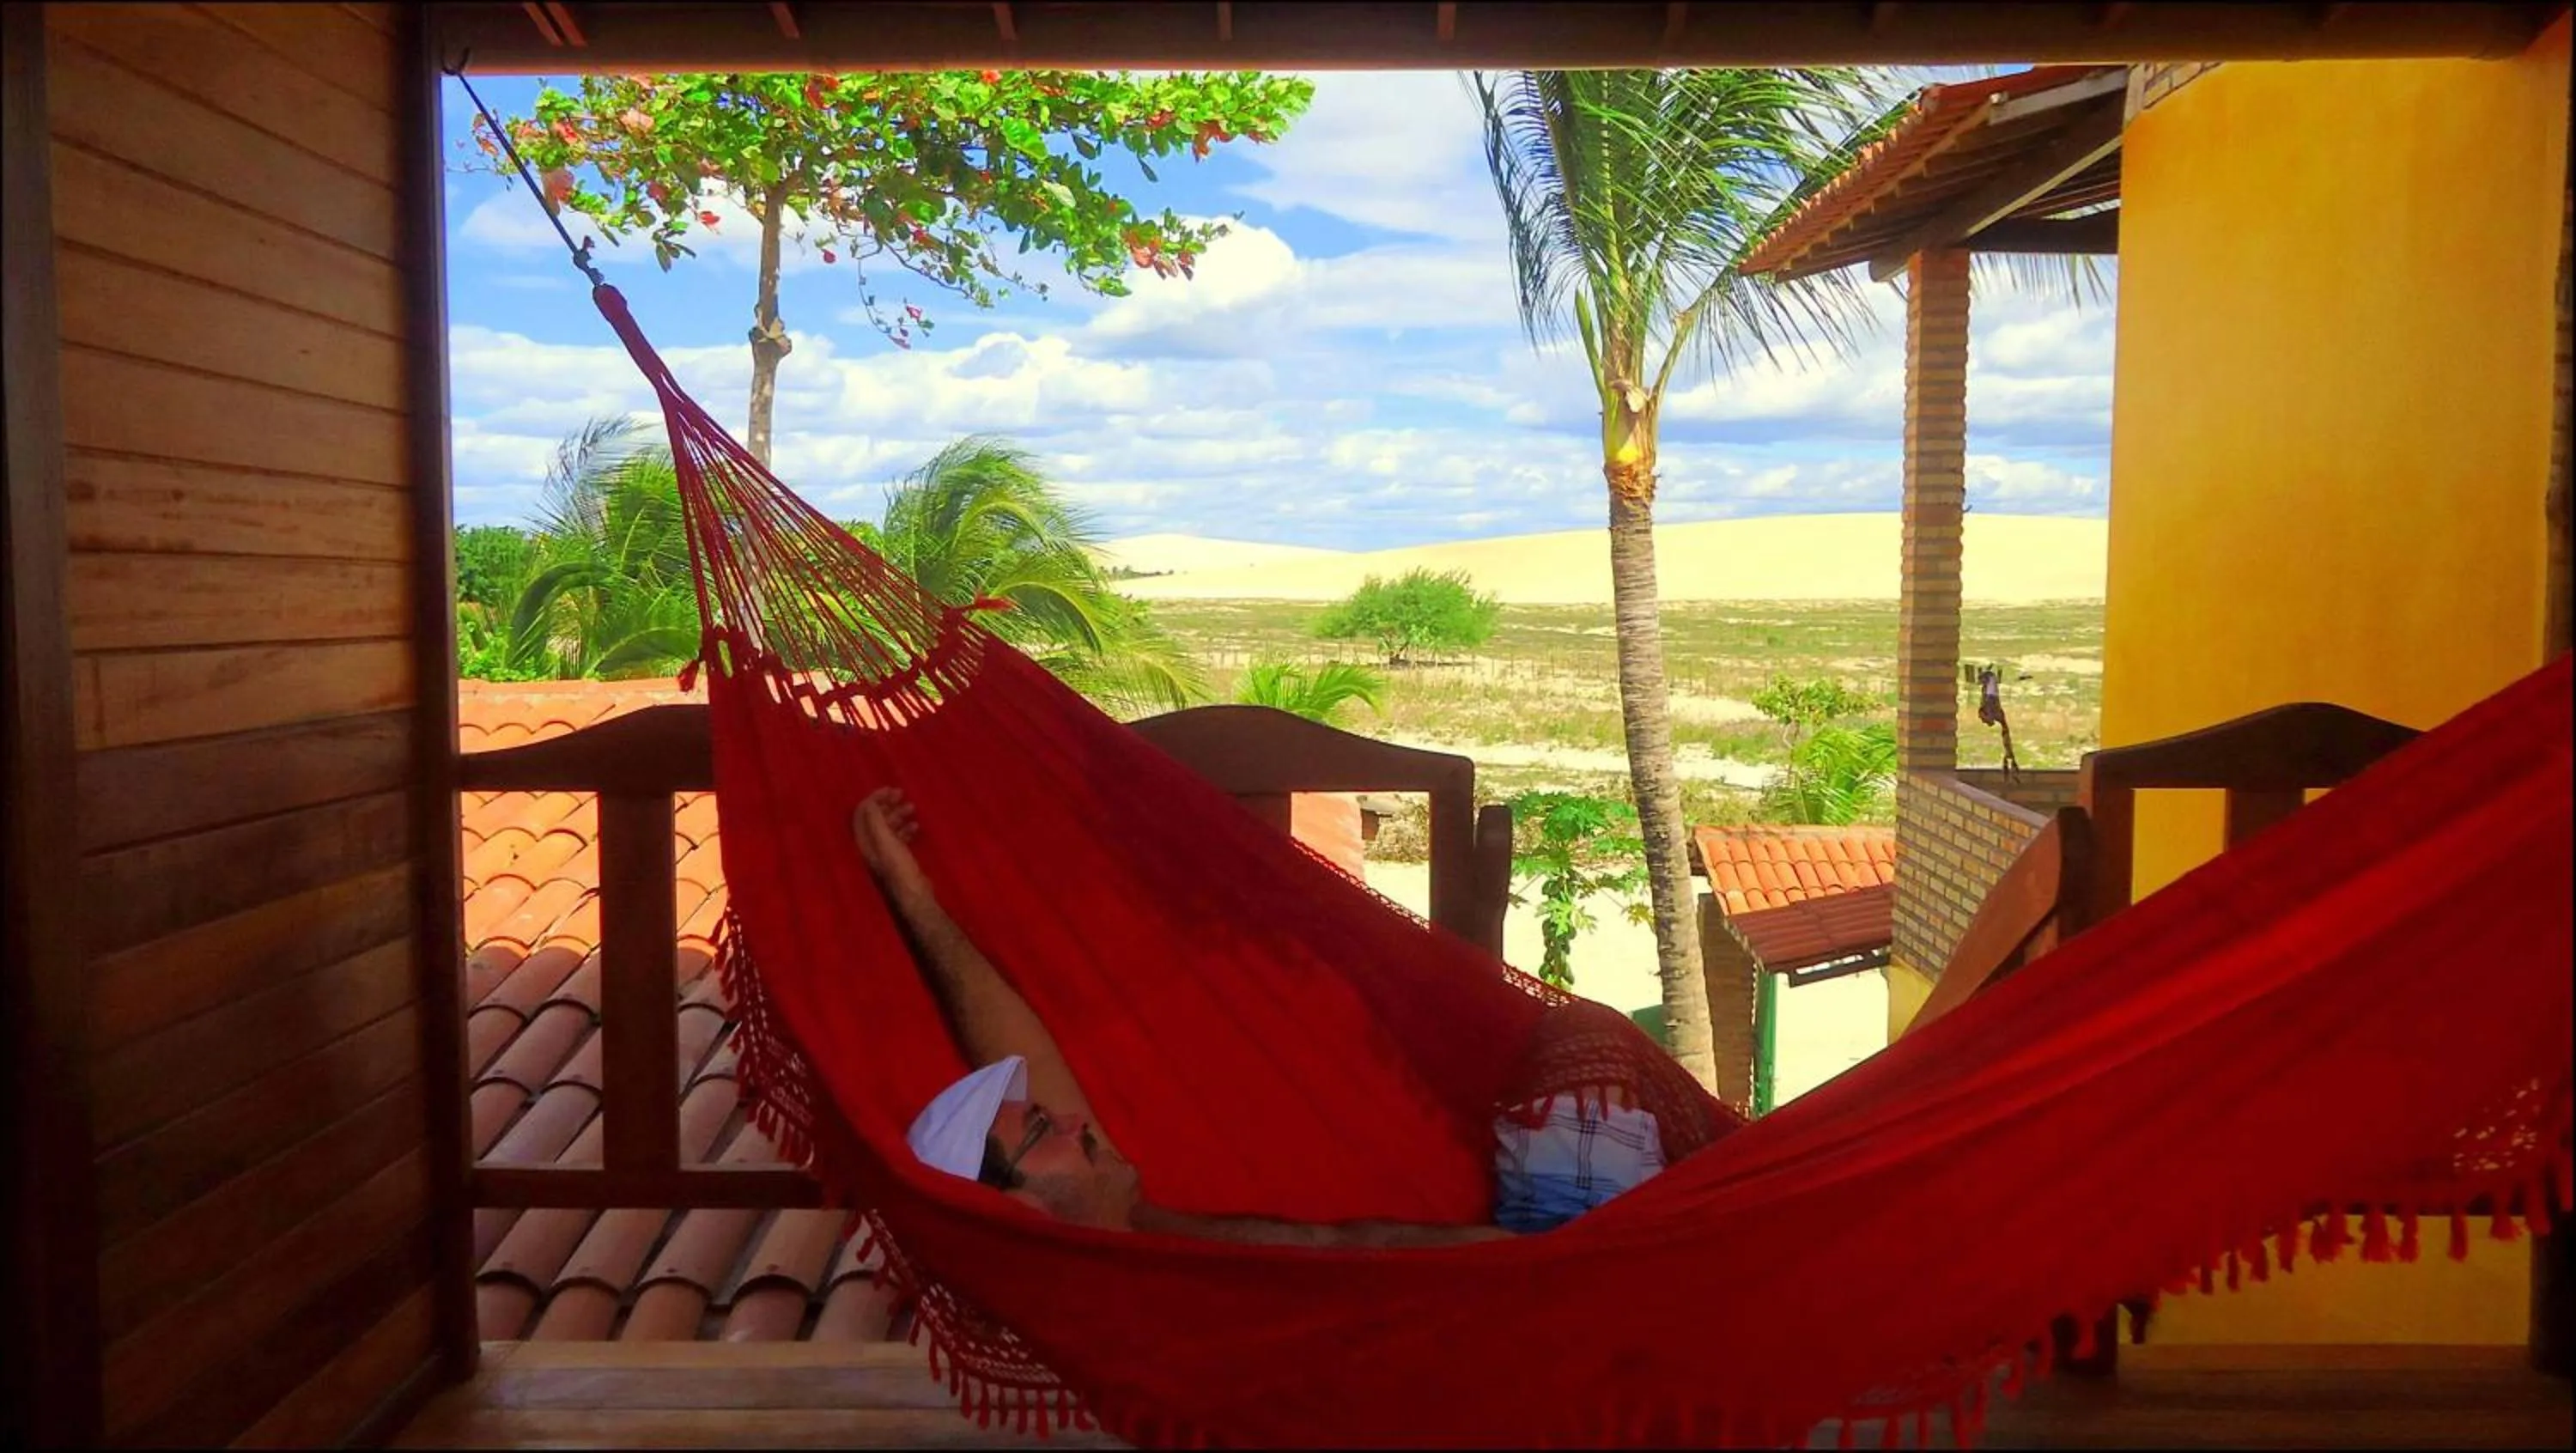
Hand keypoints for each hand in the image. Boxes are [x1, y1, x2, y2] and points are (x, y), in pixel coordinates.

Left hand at [853, 787, 934, 905]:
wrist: (914, 896)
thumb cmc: (898, 868)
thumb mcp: (885, 842)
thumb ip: (876, 821)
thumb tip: (870, 801)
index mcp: (864, 841)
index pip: (863, 813)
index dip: (874, 799)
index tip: (890, 789)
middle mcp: (870, 846)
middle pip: (874, 819)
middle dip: (886, 804)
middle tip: (901, 793)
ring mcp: (883, 853)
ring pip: (887, 827)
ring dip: (897, 814)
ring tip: (912, 807)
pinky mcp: (897, 859)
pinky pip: (898, 837)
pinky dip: (905, 828)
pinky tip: (915, 826)